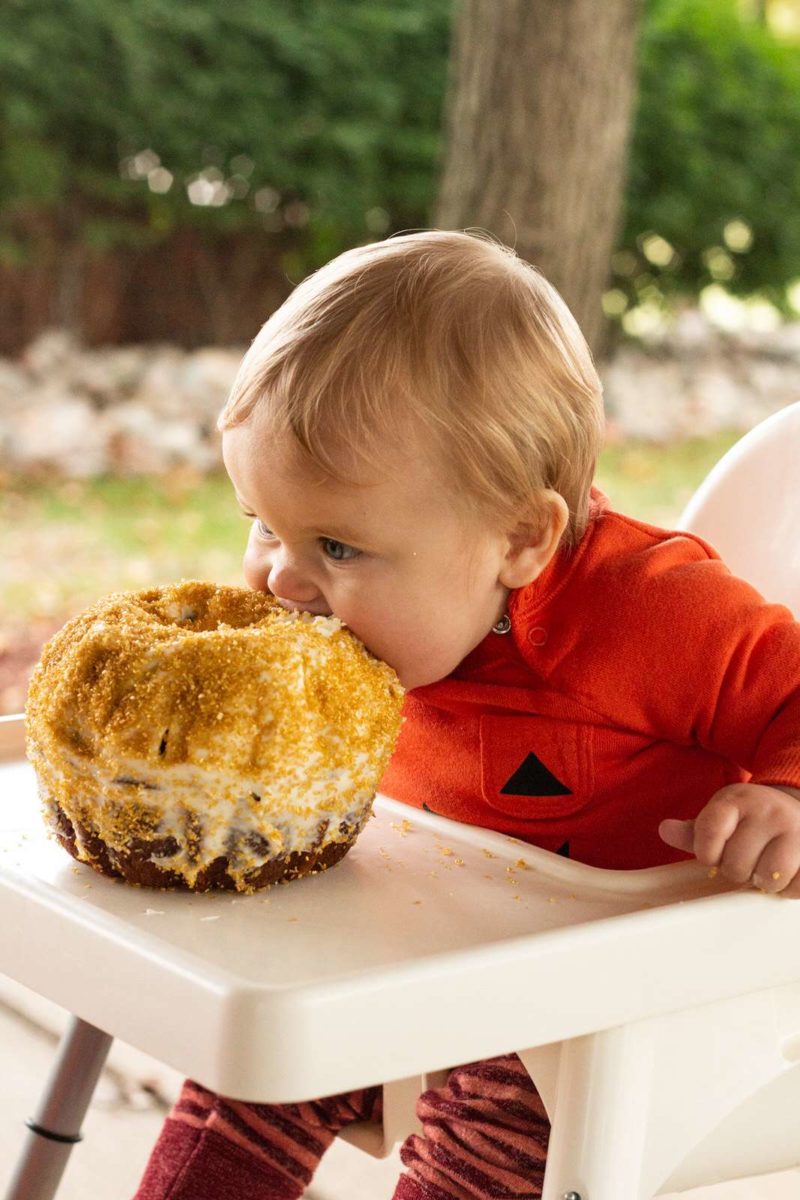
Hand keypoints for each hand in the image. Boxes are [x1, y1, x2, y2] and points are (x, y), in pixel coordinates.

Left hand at [659, 784, 799, 896]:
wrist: (795, 807)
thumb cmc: (749, 818)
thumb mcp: (719, 816)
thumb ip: (693, 831)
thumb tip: (665, 830)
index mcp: (736, 801)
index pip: (710, 831)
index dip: (707, 853)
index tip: (711, 855)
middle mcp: (768, 811)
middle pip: (737, 865)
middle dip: (736, 871)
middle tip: (744, 861)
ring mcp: (795, 830)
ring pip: (769, 878)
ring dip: (763, 883)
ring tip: (764, 869)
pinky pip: (796, 886)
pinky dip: (788, 888)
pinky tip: (786, 873)